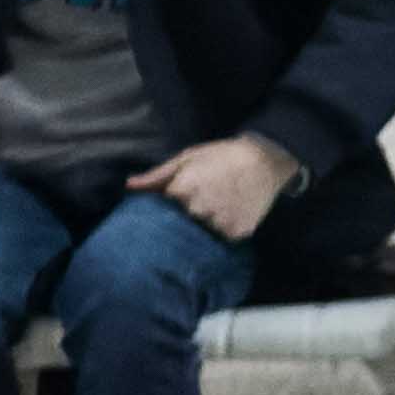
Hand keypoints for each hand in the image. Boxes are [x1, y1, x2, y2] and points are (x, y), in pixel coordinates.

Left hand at [127, 135, 295, 242]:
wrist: (265, 161)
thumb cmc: (222, 156)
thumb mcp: (188, 159)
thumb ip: (157, 176)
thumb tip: (129, 186)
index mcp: (183, 190)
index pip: (163, 208)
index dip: (169, 203)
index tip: (178, 198)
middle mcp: (200, 209)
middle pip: (182, 222)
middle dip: (188, 214)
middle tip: (203, 200)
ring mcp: (220, 222)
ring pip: (202, 232)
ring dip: (206, 224)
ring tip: (218, 207)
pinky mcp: (237, 232)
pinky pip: (223, 238)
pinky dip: (224, 230)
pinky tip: (230, 214)